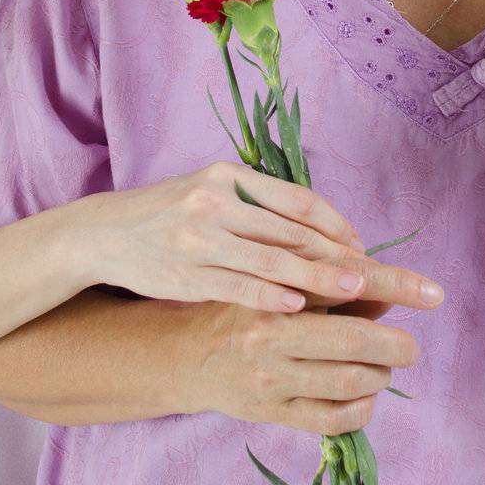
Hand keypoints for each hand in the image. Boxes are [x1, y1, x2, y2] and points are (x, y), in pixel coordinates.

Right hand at [82, 162, 440, 314]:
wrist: (104, 233)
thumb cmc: (169, 214)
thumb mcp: (211, 193)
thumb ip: (259, 206)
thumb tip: (320, 228)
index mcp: (228, 177)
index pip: (296, 200)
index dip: (334, 223)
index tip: (363, 245)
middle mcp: (217, 201)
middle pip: (294, 230)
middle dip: (342, 253)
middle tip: (380, 273)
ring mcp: (201, 236)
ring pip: (271, 257)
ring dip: (317, 275)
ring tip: (354, 290)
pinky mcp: (187, 272)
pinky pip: (238, 284)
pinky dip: (271, 294)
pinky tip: (298, 306)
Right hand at [194, 301, 422, 434]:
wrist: (186, 354)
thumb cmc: (244, 311)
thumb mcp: (283, 287)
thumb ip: (335, 290)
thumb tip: (389, 298)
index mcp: (278, 291)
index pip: (348, 284)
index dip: (396, 286)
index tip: (433, 293)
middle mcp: (271, 334)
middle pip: (354, 341)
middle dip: (396, 345)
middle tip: (410, 348)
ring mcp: (270, 378)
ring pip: (348, 382)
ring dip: (379, 377)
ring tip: (381, 370)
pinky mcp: (270, 412)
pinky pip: (331, 420)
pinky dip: (360, 410)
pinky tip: (363, 398)